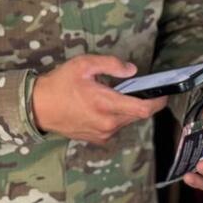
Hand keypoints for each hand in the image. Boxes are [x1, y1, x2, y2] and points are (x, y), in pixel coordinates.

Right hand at [31, 55, 167, 144]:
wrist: (38, 106)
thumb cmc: (60, 83)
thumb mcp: (84, 64)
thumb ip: (110, 64)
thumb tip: (132, 70)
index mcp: (106, 104)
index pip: (143, 108)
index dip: (158, 101)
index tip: (164, 93)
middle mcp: (107, 123)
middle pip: (137, 115)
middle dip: (142, 101)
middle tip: (137, 87)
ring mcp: (102, 133)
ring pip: (125, 121)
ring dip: (126, 108)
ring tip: (115, 94)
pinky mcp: (96, 138)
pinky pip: (114, 127)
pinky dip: (115, 116)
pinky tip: (103, 105)